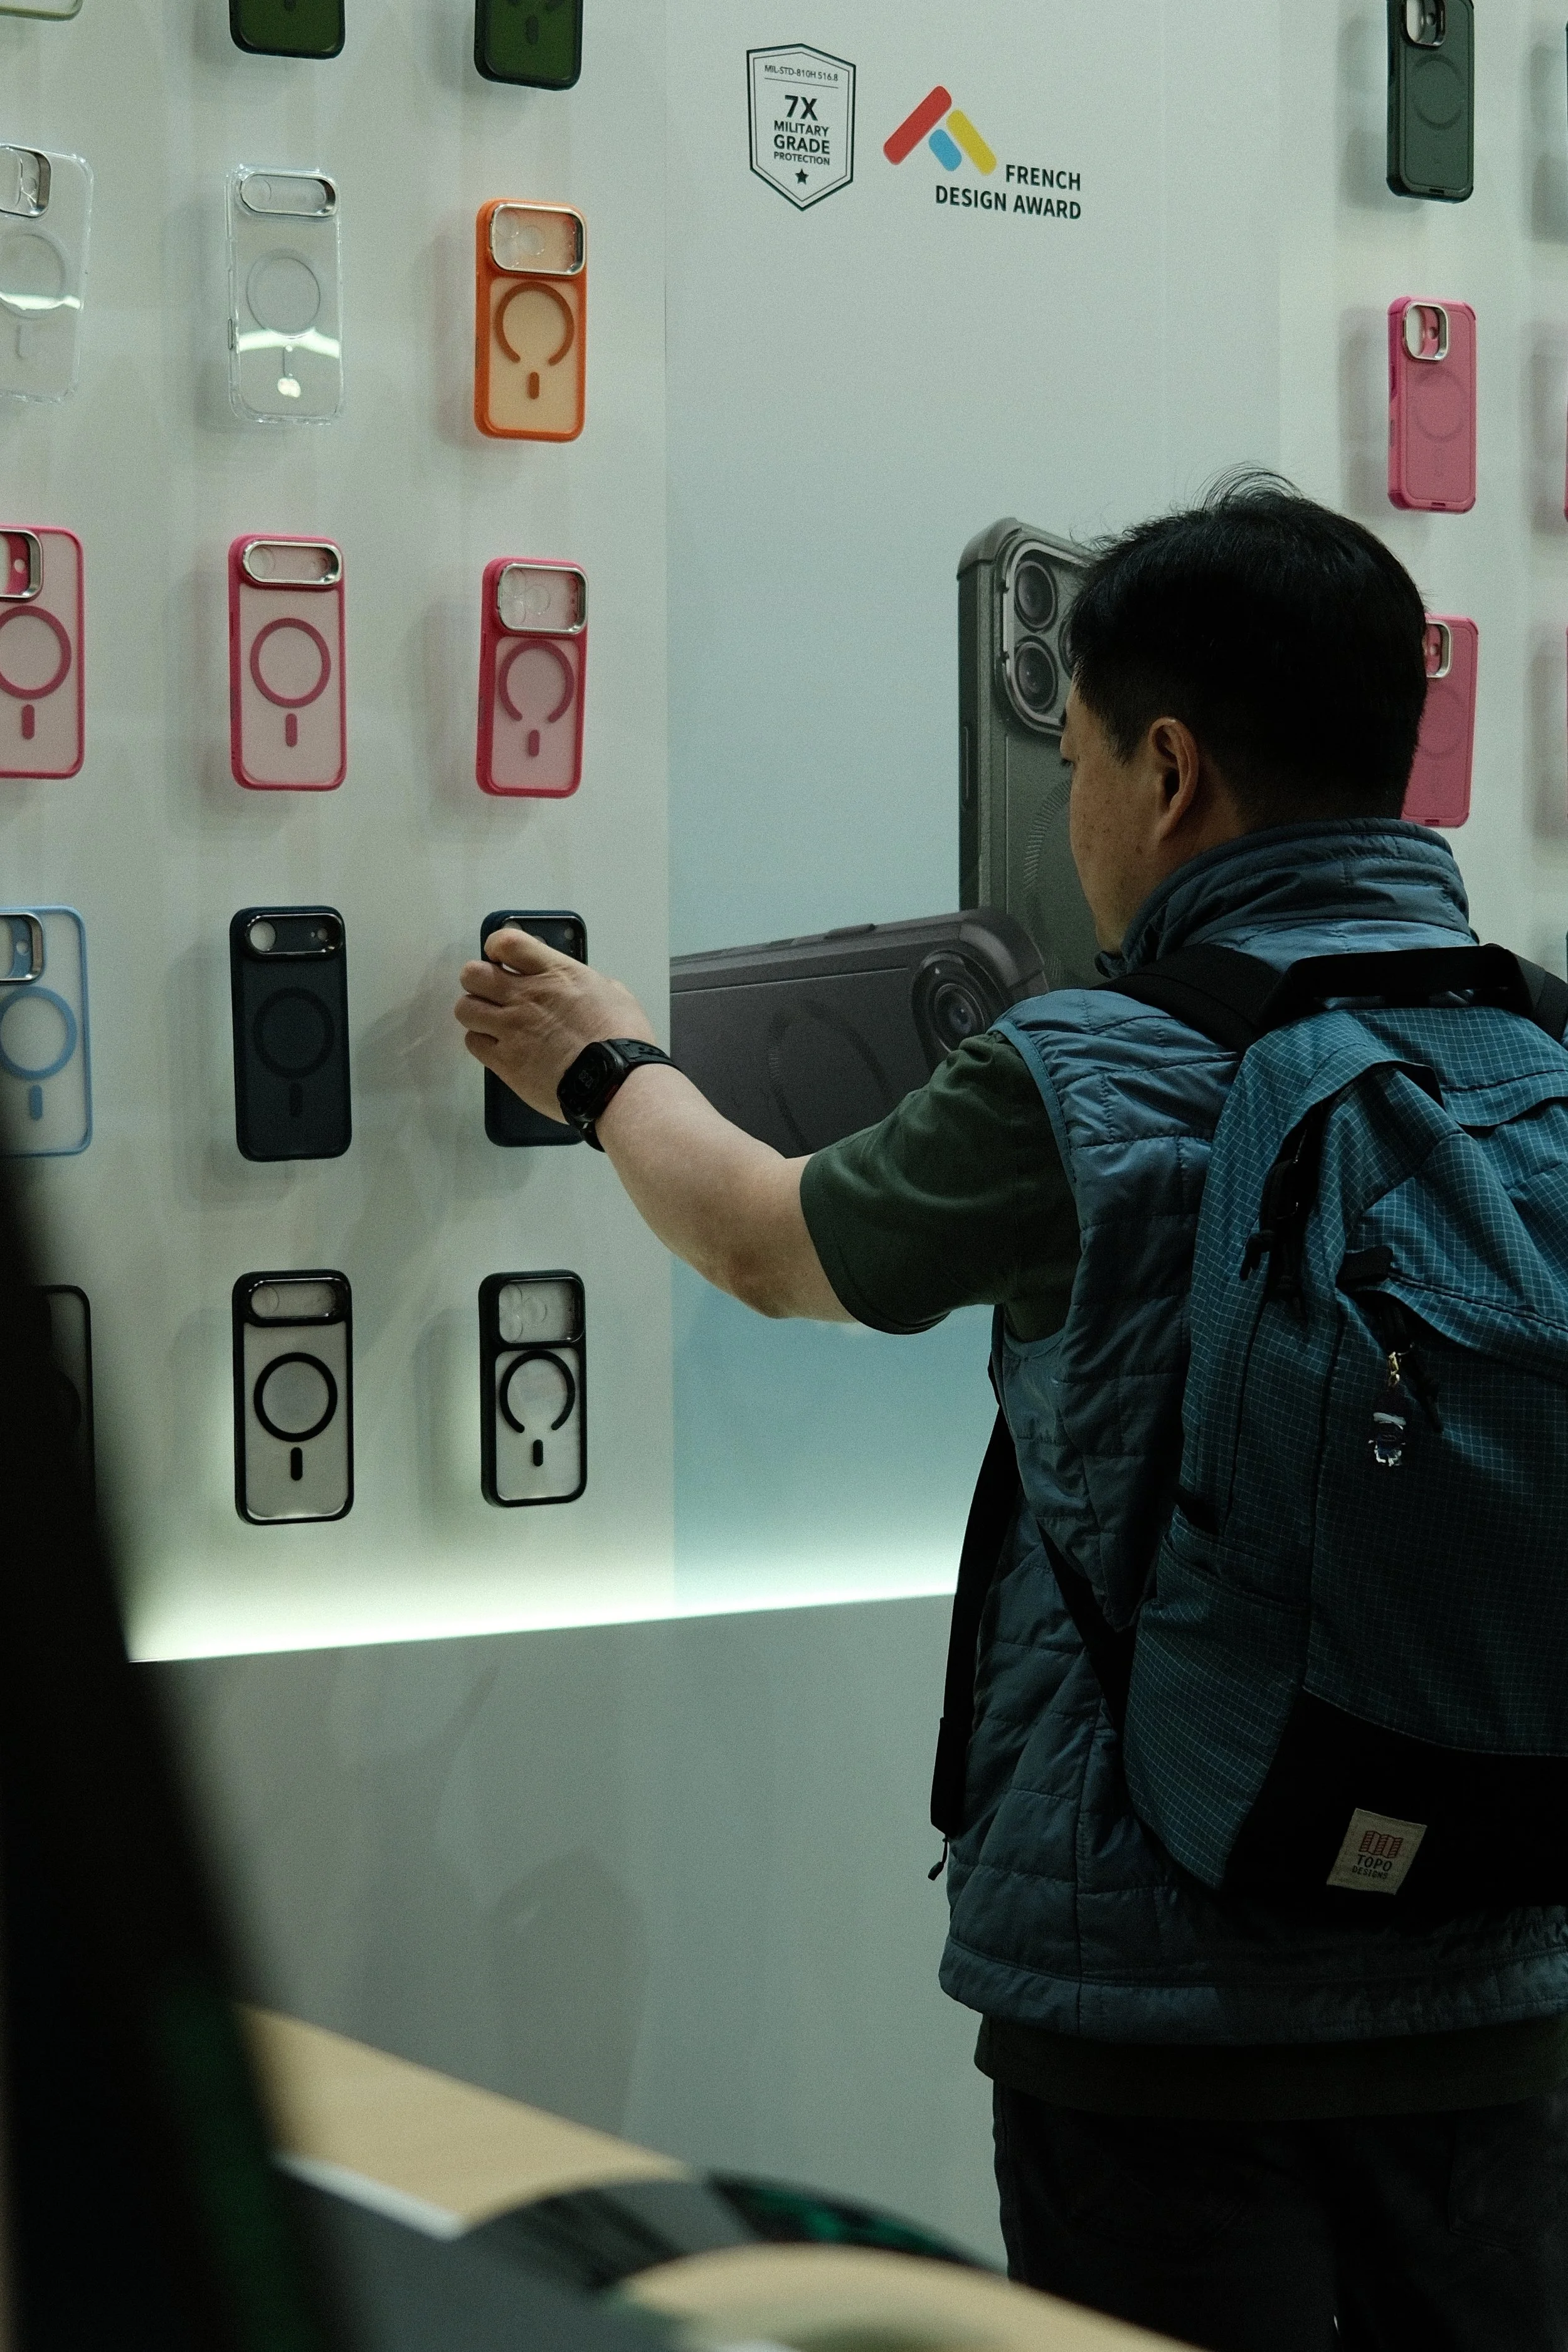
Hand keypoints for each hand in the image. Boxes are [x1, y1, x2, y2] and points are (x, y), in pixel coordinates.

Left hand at [454, 928, 656, 1121]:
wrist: (614, 1081)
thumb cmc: (623, 1039)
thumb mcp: (617, 995)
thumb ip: (594, 984)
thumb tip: (592, 987)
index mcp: (555, 972)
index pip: (506, 942)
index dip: (496, 947)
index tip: (502, 959)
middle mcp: (525, 995)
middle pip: (472, 974)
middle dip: (479, 981)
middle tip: (494, 993)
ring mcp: (511, 1028)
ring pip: (465, 1008)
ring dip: (476, 1012)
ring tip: (492, 1022)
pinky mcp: (505, 1061)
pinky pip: (473, 1043)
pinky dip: (482, 1042)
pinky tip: (498, 1047)